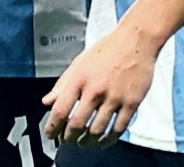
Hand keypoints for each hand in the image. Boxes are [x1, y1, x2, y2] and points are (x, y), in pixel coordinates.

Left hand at [42, 23, 158, 146]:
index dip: (53, 126)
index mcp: (79, 78)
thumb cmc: (106, 50)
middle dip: (68, 137)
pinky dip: (109, 140)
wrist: (135, 41)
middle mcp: (95, 89)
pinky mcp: (131, 103)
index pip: (60, 110)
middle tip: (66, 141)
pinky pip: (118, 128)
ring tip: (83, 143)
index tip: (50, 134)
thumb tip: (47, 101)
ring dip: (87, 141)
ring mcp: (114, 98)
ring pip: (97, 130)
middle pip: (77, 124)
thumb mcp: (79, 63)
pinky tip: (103, 142)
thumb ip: (62, 84)